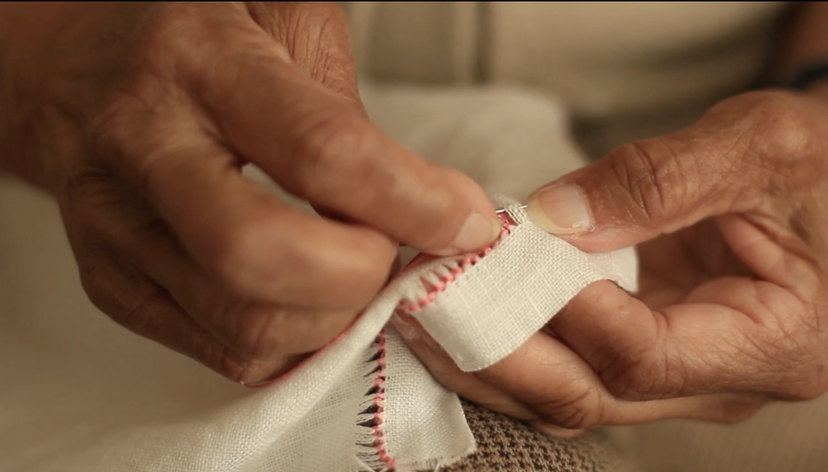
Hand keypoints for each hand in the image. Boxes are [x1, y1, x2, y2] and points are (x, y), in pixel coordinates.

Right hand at [0, 2, 498, 383]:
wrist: (83, 76)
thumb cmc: (205, 42)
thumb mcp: (285, 25)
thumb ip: (349, 110)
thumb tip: (426, 211)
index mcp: (200, 63)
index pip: (319, 152)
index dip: (411, 202)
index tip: (466, 225)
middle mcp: (143, 148)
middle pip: (260, 255)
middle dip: (357, 276)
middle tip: (390, 254)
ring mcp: (117, 229)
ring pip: (246, 323)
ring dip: (333, 317)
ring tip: (353, 272)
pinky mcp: (114, 286)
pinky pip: (225, 354)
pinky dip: (293, 344)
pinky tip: (308, 298)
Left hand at [393, 90, 827, 435]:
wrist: (826, 180)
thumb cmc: (816, 163)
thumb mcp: (758, 146)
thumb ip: (660, 181)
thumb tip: (553, 219)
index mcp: (773, 343)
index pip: (640, 354)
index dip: (563, 309)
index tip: (500, 256)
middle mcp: (722, 383)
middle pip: (590, 395)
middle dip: (499, 350)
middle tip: (424, 300)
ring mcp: (679, 378)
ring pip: (568, 396)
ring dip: (490, 357)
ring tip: (422, 309)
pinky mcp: (647, 357)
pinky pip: (568, 369)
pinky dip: (511, 346)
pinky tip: (462, 313)